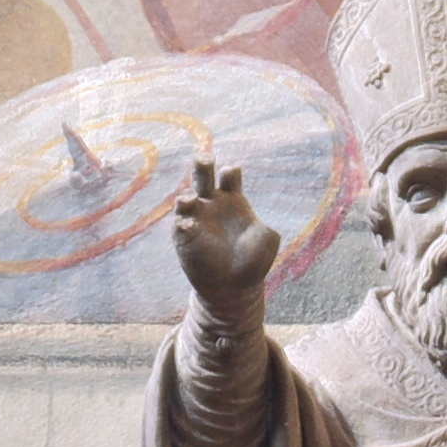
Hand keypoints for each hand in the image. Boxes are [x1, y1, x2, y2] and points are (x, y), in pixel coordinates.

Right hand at [172, 157, 279, 313]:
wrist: (234, 289)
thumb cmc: (252, 262)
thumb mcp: (267, 242)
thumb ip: (264, 228)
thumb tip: (254, 225)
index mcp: (233, 198)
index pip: (229, 175)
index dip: (230, 172)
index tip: (231, 174)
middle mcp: (212, 204)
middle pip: (203, 176)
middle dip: (202, 164)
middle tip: (204, 157)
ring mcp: (196, 220)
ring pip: (185, 199)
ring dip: (186, 197)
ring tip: (191, 199)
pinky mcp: (184, 239)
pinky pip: (180, 226)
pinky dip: (183, 225)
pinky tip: (189, 227)